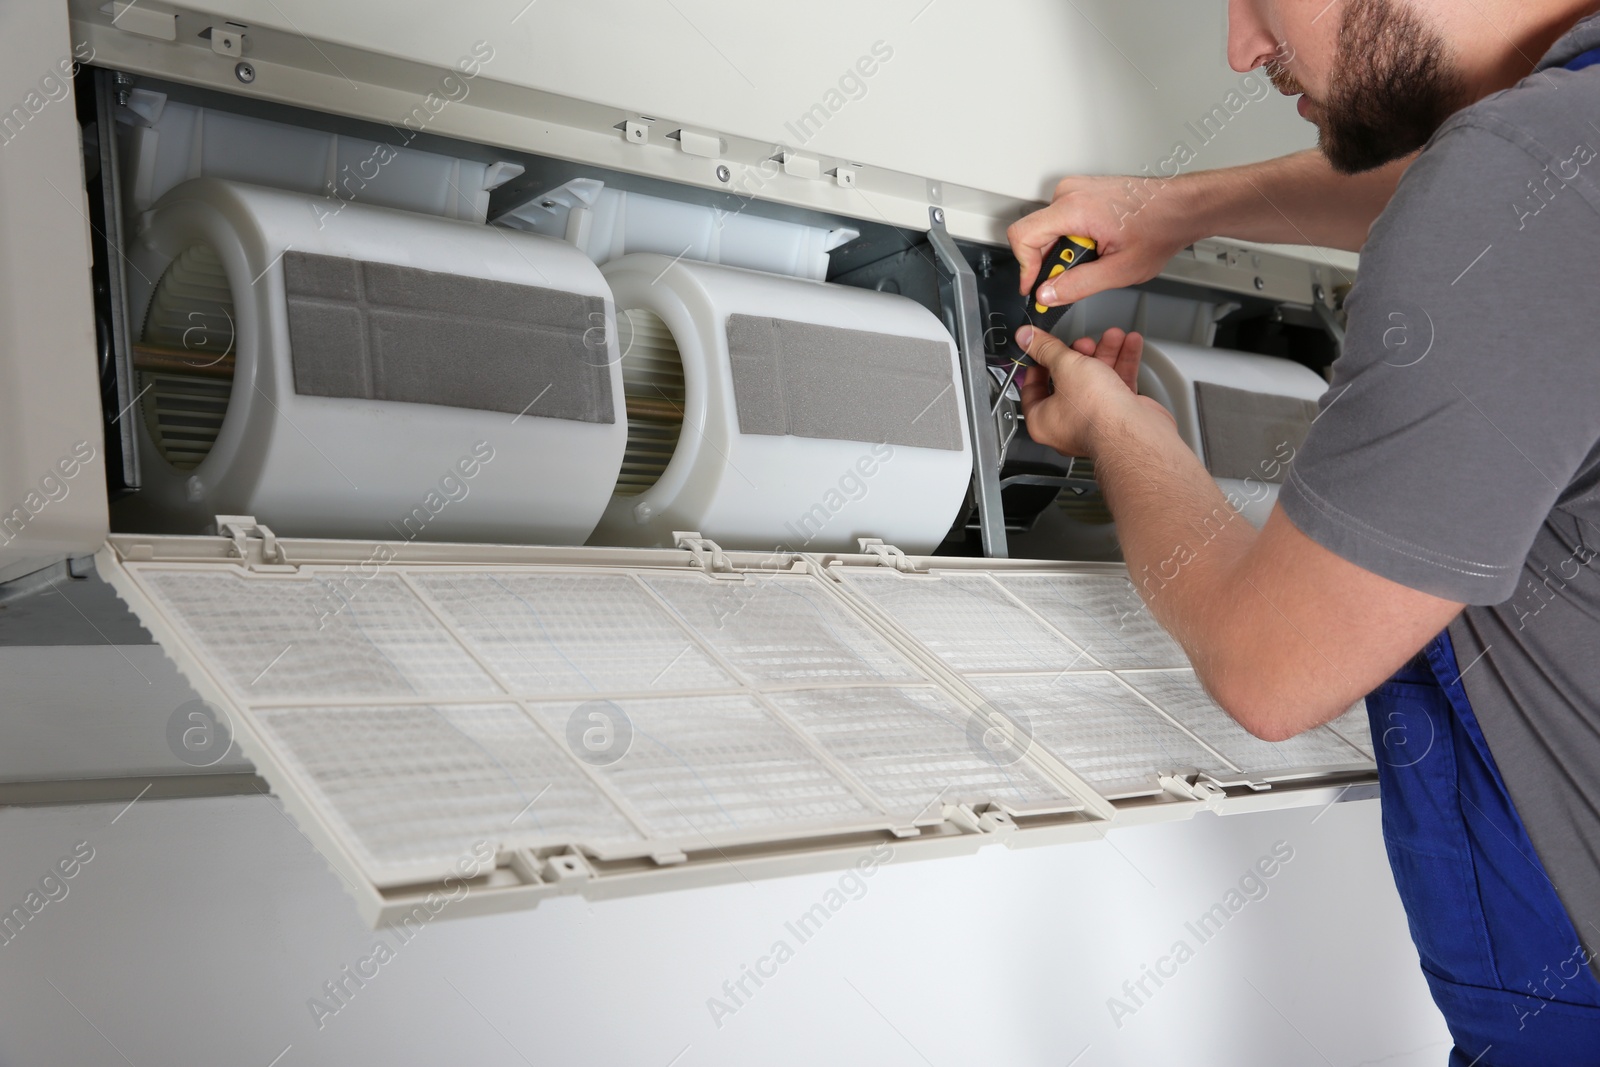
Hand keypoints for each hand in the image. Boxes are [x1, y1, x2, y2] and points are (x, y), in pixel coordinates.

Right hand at [1008, 173, 1196, 306]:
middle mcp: (1070, 192)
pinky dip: (1072, 239)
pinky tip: (1097, 245)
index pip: (1023, 236)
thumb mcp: (1119, 270)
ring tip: (1095, 257)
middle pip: (1035, 234)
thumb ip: (1077, 285)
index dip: (1025, 267)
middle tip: (1076, 274)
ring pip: (1048, 229)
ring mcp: (1076, 189)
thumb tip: (1047, 294)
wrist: (1181, 207)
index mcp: (1074, 208)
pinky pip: (1060, 219)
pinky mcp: (1082, 191)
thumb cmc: (1160, 227)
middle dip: (1051, 261)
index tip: (1035, 287)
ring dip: (1064, 250)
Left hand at [1016, 325, 1171, 457]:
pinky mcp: (1118, 416)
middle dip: (1081, 354)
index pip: (1032, 389)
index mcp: (1042, 420)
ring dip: (1106, 353)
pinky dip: (1123, 363)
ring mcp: (1094, 420)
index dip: (1038, 365)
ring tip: (1113, 337)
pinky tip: (1129, 345)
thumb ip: (1046, 348)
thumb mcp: (1064, 366)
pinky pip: (1117, 385)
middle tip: (1086, 342)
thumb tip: (1026, 337)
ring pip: (1096, 379)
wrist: (1134, 429)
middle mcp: (1067, 424)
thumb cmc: (1094, 412)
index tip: (1044, 350)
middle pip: (1068, 380)